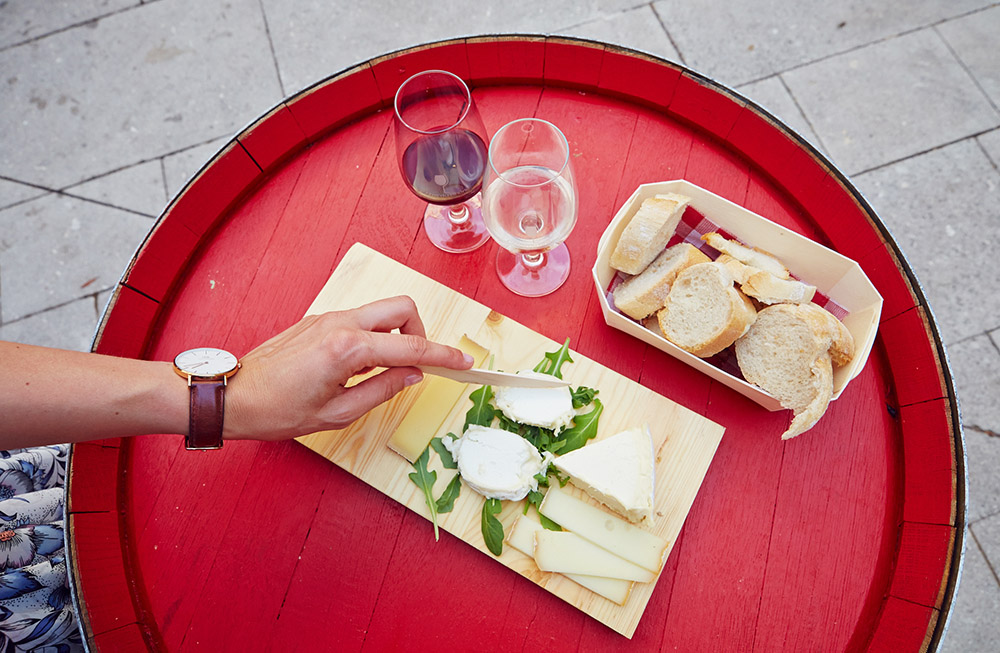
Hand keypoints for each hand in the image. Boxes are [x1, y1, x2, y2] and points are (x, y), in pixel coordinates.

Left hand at [223, 296, 472, 440]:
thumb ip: (383, 389)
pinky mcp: (317, 321)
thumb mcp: (338, 413)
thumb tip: (413, 374)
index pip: (412, 347)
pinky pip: (359, 320)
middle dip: (420, 333)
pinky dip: (373, 337)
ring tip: (382, 372)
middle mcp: (340, 323)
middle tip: (415, 365)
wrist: (233, 396)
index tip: (464, 363)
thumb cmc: (278, 410)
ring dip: (394, 336)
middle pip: (402, 308)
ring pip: (381, 312)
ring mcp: (328, 317)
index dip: (444, 356)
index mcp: (349, 348)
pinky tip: (359, 368)